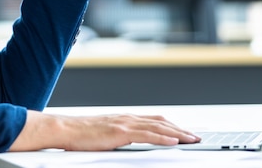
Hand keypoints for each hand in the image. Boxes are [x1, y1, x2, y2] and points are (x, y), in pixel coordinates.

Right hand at [10, 111, 200, 151]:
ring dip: (177, 133)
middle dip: (180, 129)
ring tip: (191, 139)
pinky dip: (162, 138)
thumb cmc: (81, 134)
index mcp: (125, 119)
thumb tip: (129, 143)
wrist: (65, 129)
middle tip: (196, 136)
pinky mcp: (120, 132)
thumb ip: (119, 136)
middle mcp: (127, 118)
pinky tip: (173, 142)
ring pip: (158, 127)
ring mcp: (124, 123)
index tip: (185, 132)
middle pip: (161, 122)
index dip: (172, 125)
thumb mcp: (105, 133)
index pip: (155, 120)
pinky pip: (146, 135)